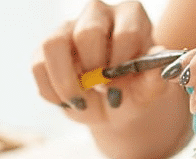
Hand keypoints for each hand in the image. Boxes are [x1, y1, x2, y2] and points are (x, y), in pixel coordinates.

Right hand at [32, 0, 167, 125]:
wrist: (113, 106)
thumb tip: (158, 64)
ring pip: (53, 44)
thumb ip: (154, 80)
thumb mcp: (147, 92)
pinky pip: (37, 65)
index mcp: (130, 16)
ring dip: (65, 81)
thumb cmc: (133, 91)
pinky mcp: (45, 49)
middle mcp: (98, 15)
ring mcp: (68, 29)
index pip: (125, 32)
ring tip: (80, 101)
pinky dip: (51, 91)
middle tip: (100, 91)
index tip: (121, 87)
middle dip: (93, 69)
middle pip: (87, 32)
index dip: (121, 64)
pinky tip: (67, 102)